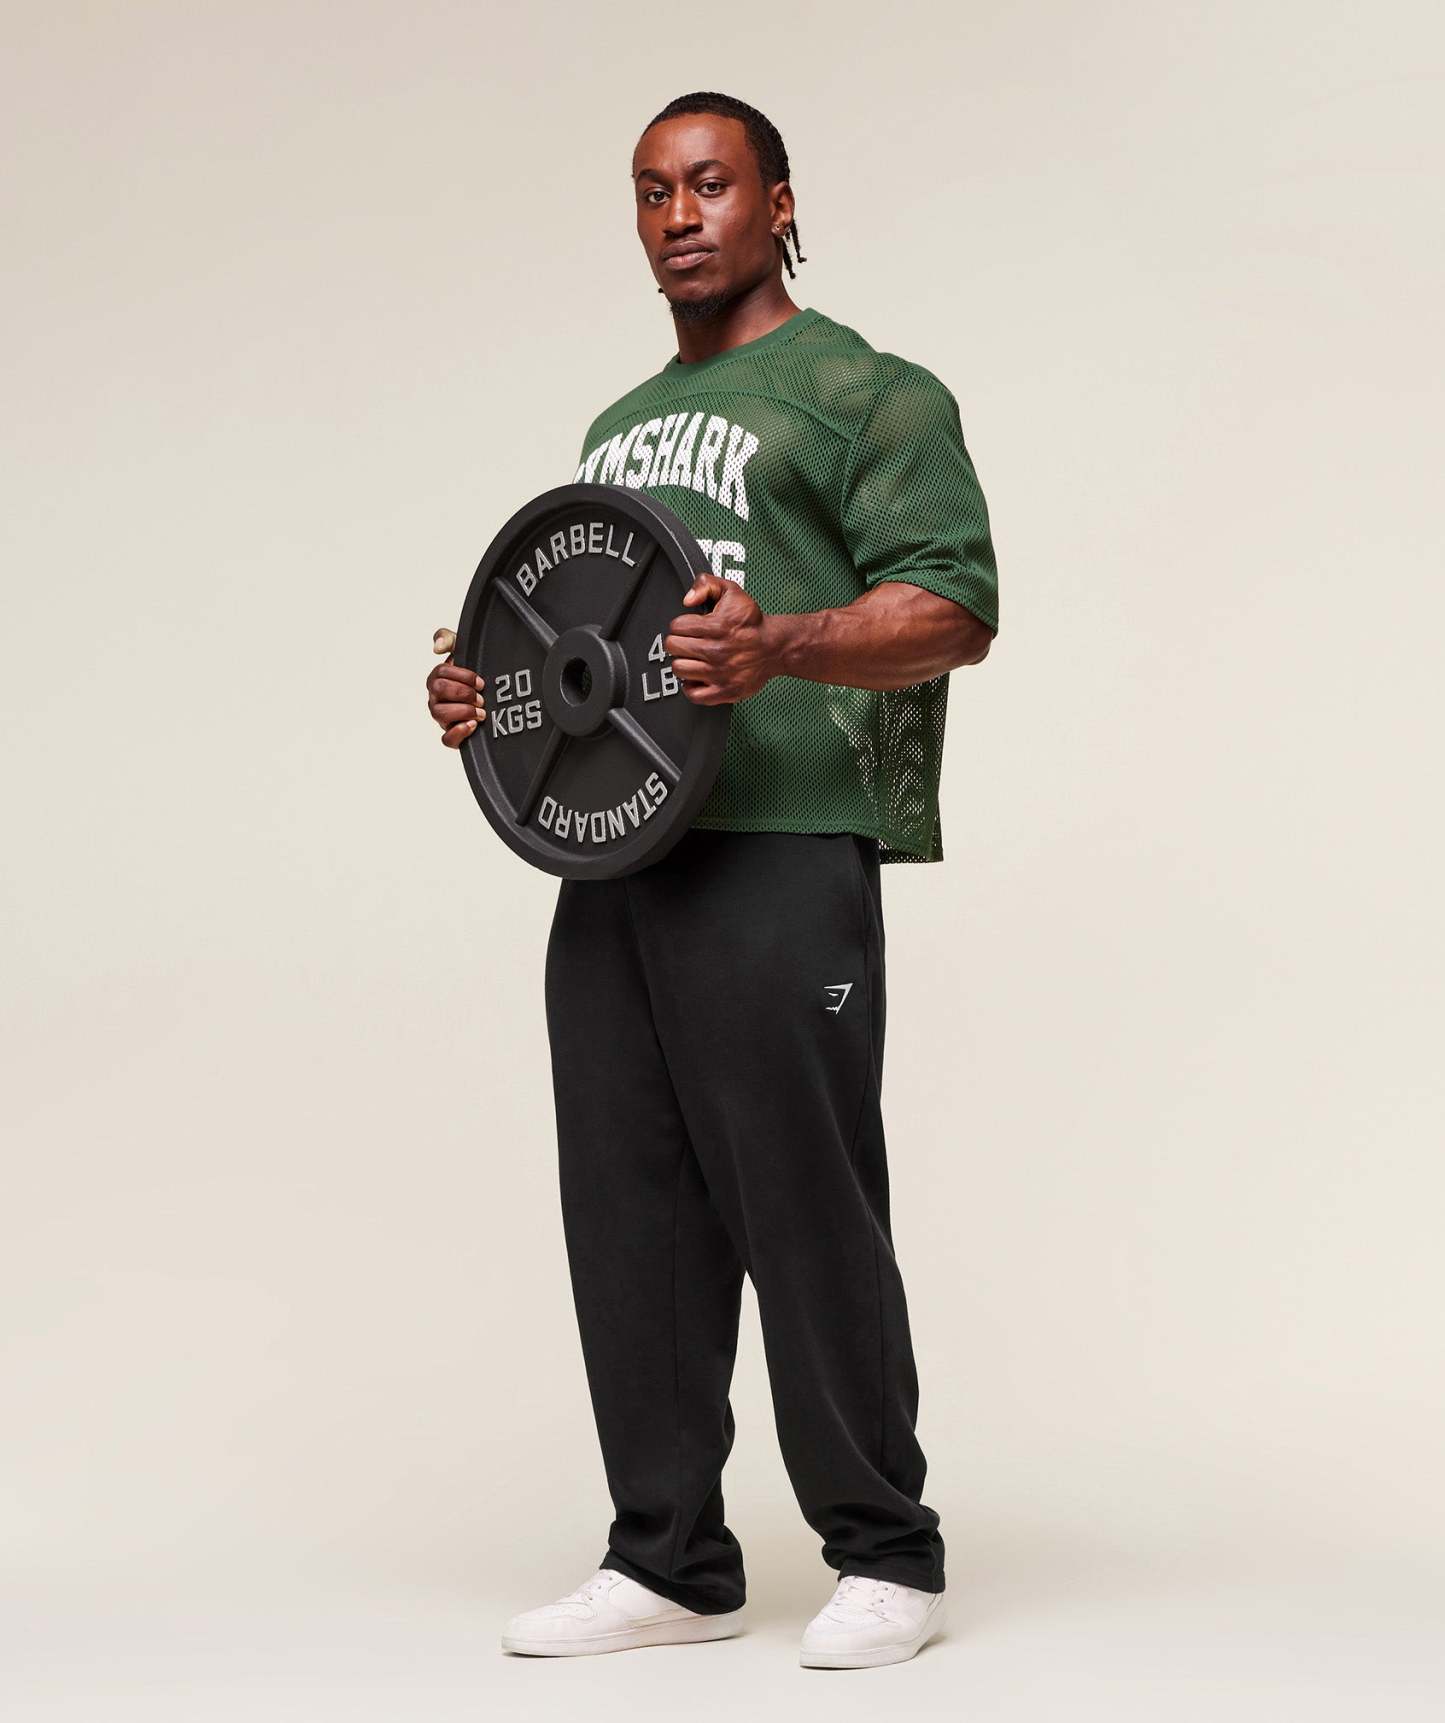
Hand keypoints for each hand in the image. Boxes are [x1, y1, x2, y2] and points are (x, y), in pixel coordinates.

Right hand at [427, 627, 485, 746]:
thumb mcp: (463, 649)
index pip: (441, 672)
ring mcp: (442, 717)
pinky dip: (459, 733)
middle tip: (481, 697)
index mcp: (438, 678)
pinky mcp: (451, 734)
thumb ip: (448, 638)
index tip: (481, 682)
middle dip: (463, 692)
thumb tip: (436, 647)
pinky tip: (473, 725)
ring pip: (440, 714)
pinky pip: (446, 739)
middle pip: (439, 690)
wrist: (493, 696)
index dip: (463, 676)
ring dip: (463, 711)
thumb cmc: (474, 674)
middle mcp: (436, 697)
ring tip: (481, 712)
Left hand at [663, 572, 775, 704]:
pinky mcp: (725, 691)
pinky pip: (693, 694)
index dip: (680, 624)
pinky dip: (691, 687)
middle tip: (688, 642)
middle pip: (674, 647)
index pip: (677, 626)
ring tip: (693, 658)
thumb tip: (688, 600)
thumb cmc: (753, 623)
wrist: (775, 646)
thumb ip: (706, 584)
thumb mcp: (732, 591)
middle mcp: (717, 651)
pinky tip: (698, 676)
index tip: (688, 627)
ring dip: (683, 662)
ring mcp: (720, 673)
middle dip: (678, 641)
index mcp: (717, 627)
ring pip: (679, 669)